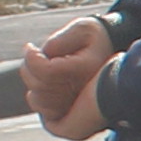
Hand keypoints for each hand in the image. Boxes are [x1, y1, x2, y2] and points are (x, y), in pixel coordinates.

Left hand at [20, 16, 113, 140]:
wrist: (112, 53)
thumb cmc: (95, 38)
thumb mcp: (83, 28)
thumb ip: (62, 39)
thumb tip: (44, 54)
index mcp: (86, 69)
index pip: (47, 71)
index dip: (32, 58)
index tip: (30, 47)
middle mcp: (84, 91)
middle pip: (40, 86)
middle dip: (28, 68)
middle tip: (32, 54)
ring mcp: (79, 104)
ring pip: (39, 100)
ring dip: (31, 82)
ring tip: (36, 67)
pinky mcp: (74, 112)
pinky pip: (45, 113)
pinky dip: (37, 98)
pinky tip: (41, 83)